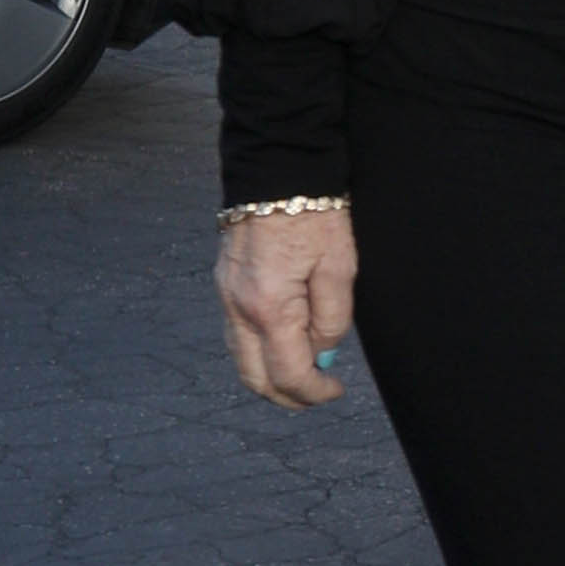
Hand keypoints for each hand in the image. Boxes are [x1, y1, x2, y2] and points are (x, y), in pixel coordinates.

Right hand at [217, 206, 356, 408]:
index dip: (314, 393)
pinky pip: (237, 334)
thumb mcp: (340, 268)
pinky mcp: (224, 284)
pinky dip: (259, 350)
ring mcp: (225, 296)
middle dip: (287, 396)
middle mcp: (238, 309)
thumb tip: (324, 353)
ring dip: (271, 374)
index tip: (336, 391)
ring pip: (241, 358)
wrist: (277, 169)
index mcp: (269, 309)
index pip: (288, 375)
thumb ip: (333, 319)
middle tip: (317, 392)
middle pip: (254, 378)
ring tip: (306, 369)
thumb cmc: (313, 214)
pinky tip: (285, 342)